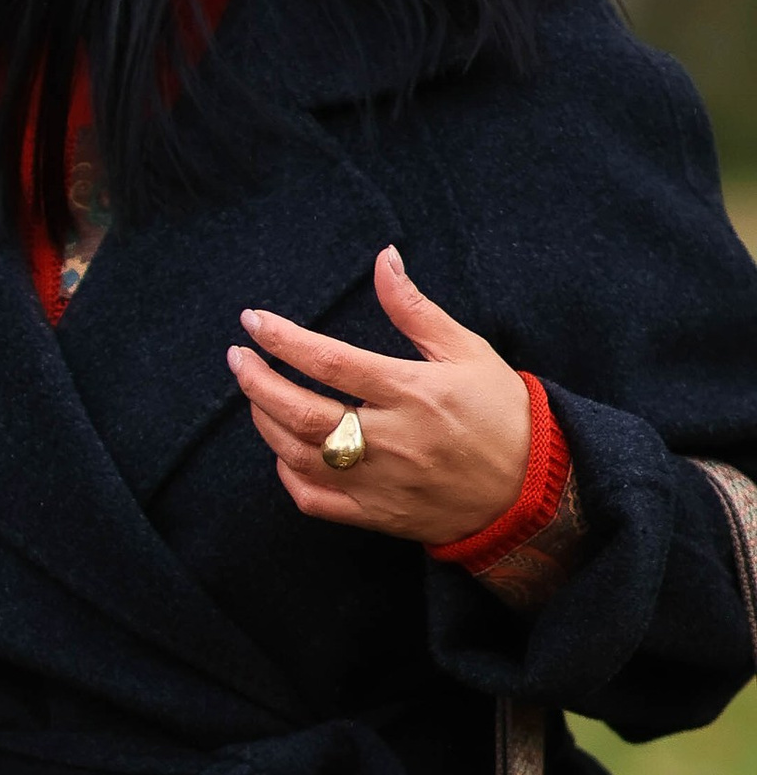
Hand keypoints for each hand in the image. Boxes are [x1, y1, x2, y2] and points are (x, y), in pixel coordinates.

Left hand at [229, 246, 530, 543]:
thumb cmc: (502, 413)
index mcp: (414, 393)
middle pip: (303, 413)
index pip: (331, 362)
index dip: (284, 340)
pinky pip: (316, 501)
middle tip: (238, 359)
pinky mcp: (379, 516)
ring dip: (266, 424)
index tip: (253, 323)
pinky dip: (289, 476)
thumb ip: (415, 309)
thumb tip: (383, 258)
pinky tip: (283, 450)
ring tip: (256, 395)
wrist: (535, 490)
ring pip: (301, 457)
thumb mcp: (468, 351)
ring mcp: (383, 483)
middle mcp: (394, 440)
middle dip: (258, 383)